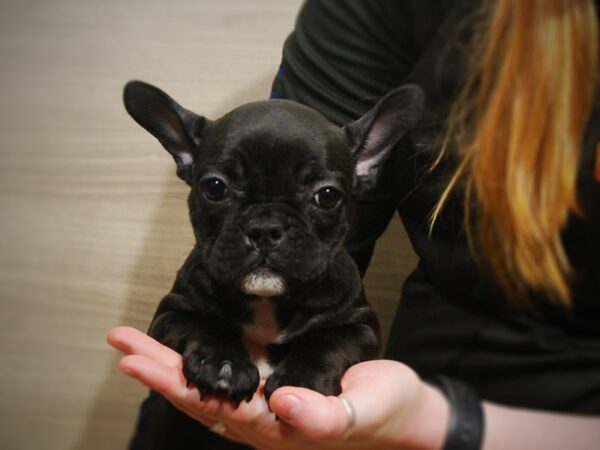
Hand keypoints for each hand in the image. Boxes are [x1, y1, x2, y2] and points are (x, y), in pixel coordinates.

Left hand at [107, 326, 448, 449]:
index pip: (216, 405)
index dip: (175, 383)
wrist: (400, 416)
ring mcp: (265, 412)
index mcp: (280, 428)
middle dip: (157, 370)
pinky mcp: (273, 397)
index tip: (138, 360)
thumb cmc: (386, 411)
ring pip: (206, 390)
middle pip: (199, 398)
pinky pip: (224, 384)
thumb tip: (280, 400)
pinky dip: (197, 368)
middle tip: (121, 342)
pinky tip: (181, 359)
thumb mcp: (365, 410)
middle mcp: (264, 423)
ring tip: (136, 347)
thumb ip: (325, 413)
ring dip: (169, 368)